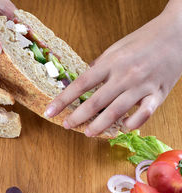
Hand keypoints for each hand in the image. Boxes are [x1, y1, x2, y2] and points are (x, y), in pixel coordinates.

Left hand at [44, 1, 181, 136]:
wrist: (178, 33)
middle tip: (67, 125)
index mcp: (111, 62)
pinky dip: (133, 123)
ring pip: (116, 111)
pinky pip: (145, 113)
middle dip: (78, 117)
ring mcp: (142, 85)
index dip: (63, 100)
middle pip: (95, 102)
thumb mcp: (116, 48)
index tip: (50, 111)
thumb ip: (100, 65)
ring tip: (88, 133)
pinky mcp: (159, 93)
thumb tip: (83, 80)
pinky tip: (123, 128)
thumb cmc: (144, 39)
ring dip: (100, 125)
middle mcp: (124, 75)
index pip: (80, 85)